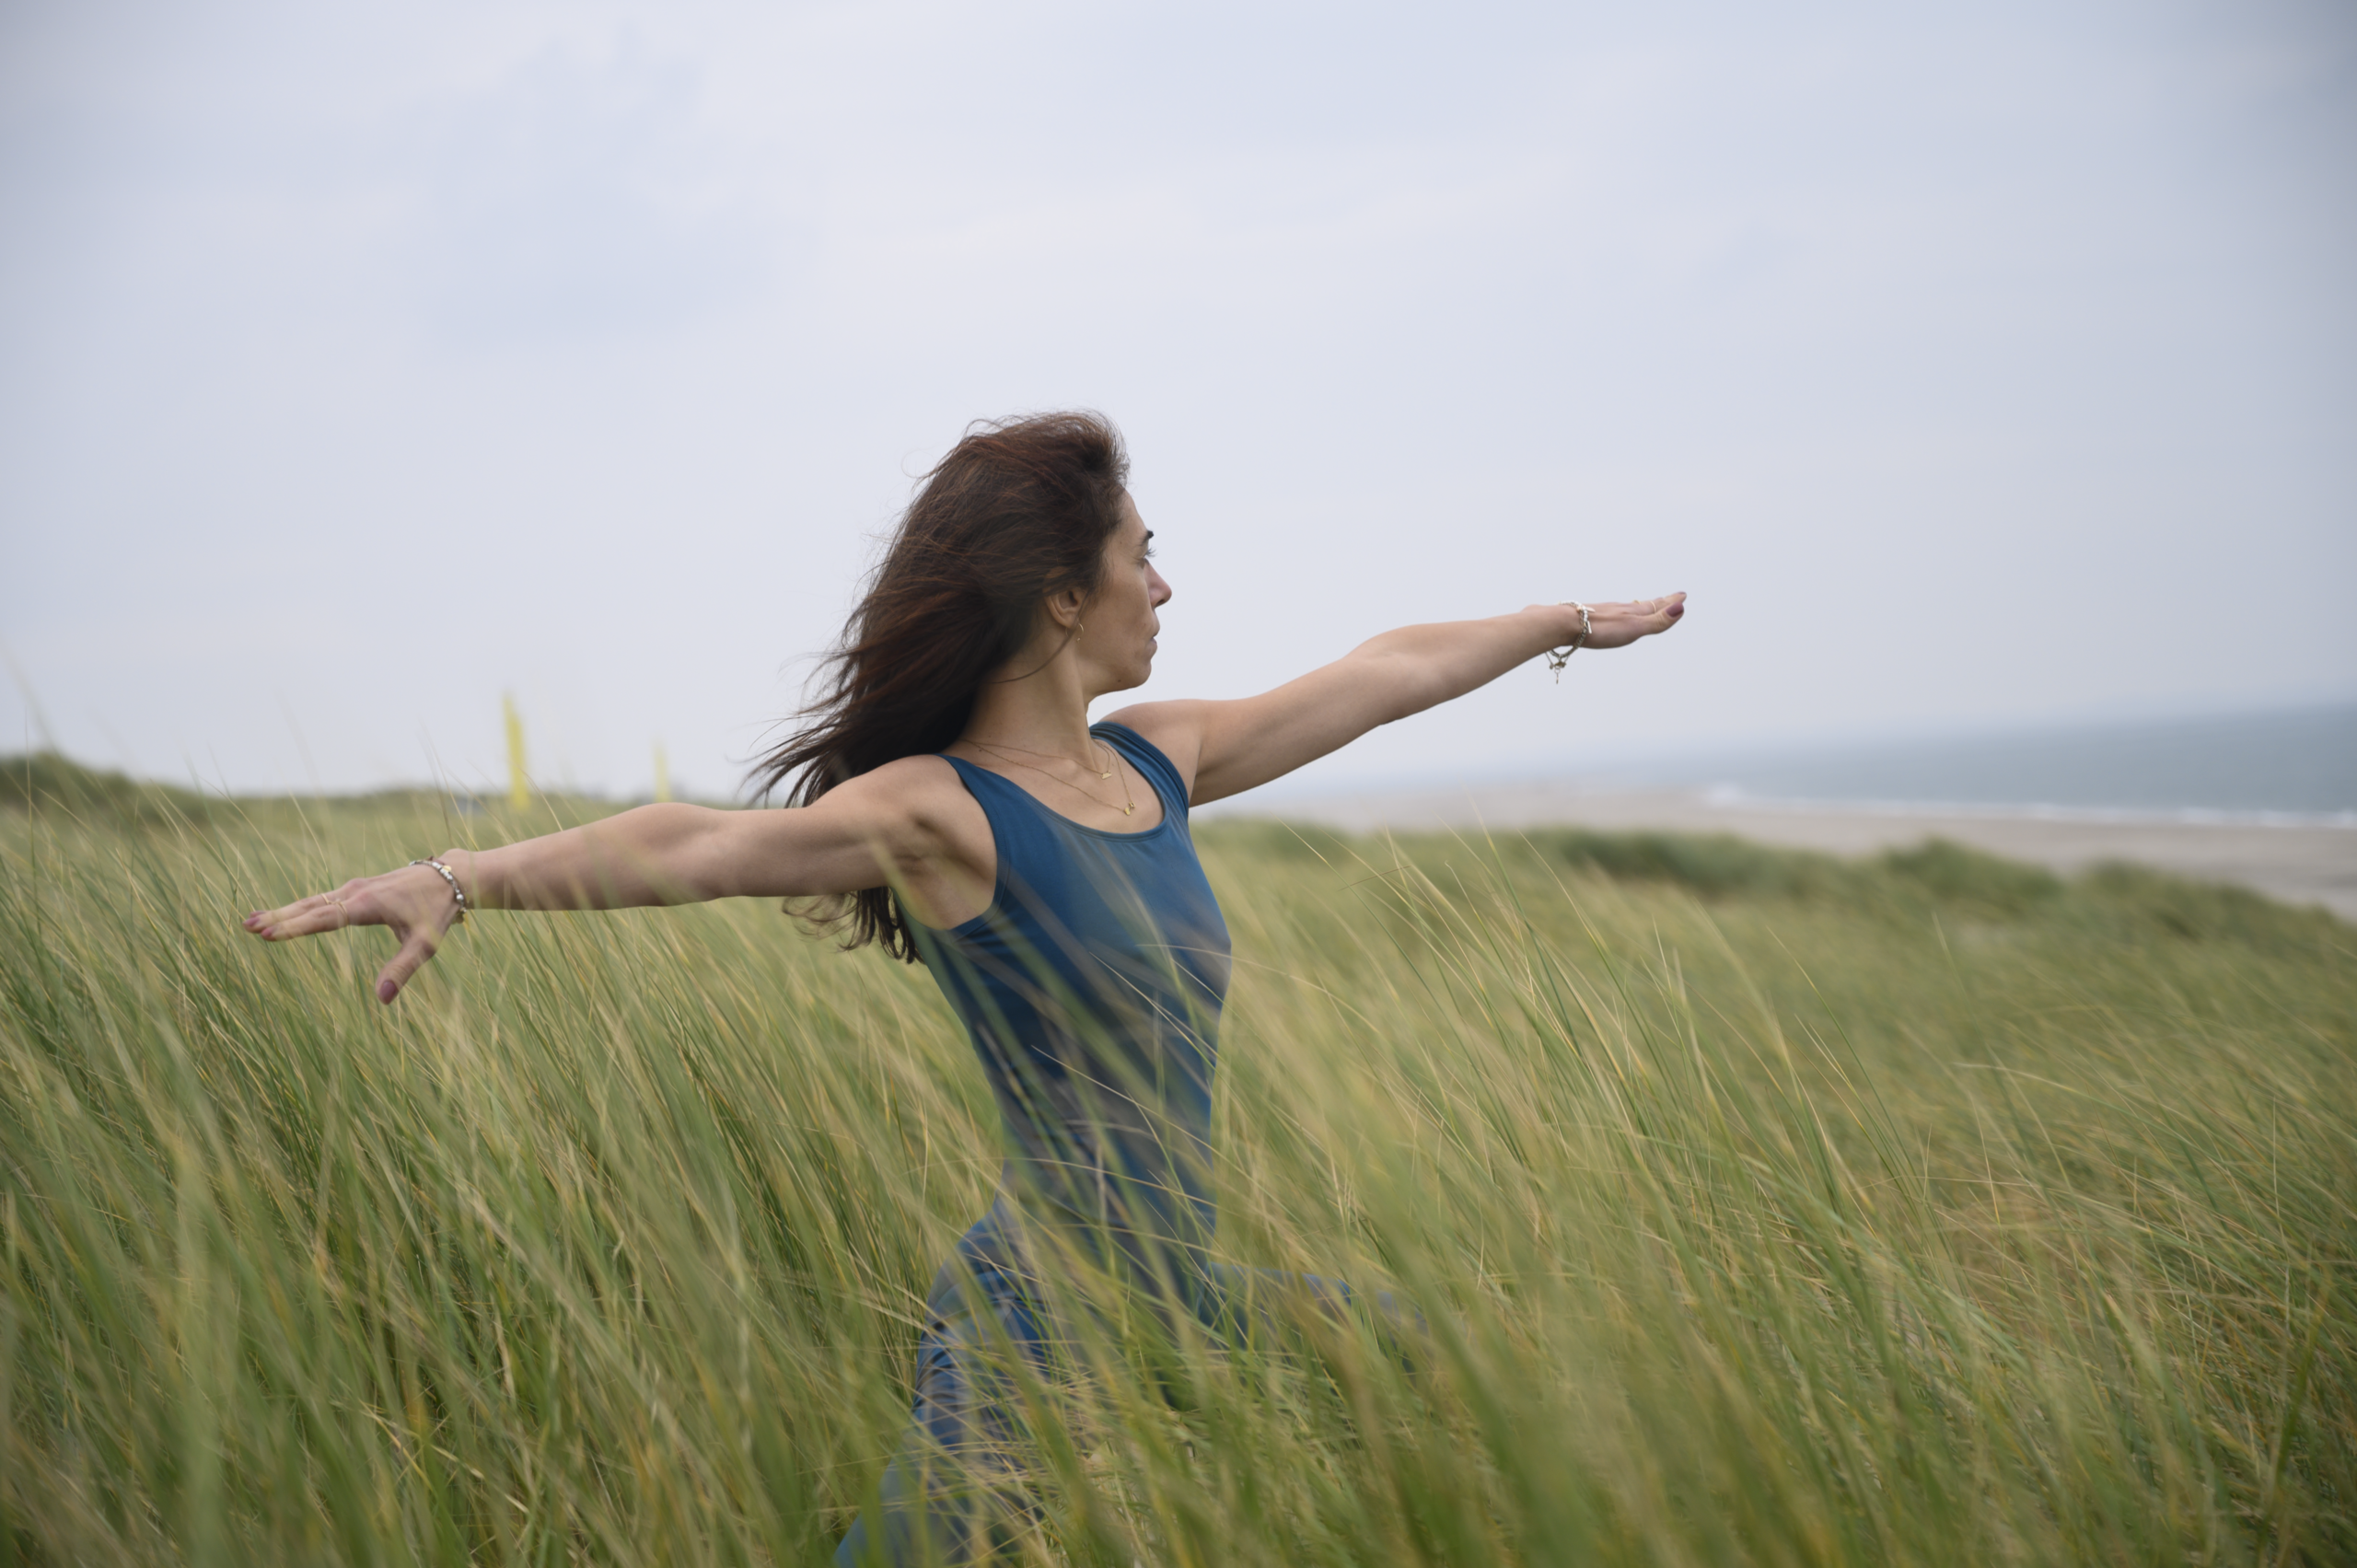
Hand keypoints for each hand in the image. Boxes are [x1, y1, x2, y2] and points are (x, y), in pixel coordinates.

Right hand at [242, 858, 468, 1003]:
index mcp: (367, 904)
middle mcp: (356, 892)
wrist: (449, 877)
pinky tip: (282, 914)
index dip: (296, 927)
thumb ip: (403, 969)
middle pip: (310, 906)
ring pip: (312, 901)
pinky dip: (298, 907)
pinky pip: (321, 899)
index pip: (324, 918)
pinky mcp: (356, 888)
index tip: (269, 933)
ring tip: (251, 921)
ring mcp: (354, 888)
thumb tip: (382, 999)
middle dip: (278, 917)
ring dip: (283, 911)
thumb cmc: (436, 912)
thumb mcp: (425, 944)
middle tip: (246, 926)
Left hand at [1554, 593, 1685, 649]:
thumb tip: (1681, 608)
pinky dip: (1622, 613)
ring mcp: (1607, 612)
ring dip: (1643, 607)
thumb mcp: (1634, 628)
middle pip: (1646, 605)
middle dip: (1661, 602)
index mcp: (1634, 613)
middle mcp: (1622, 609)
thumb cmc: (1600, 629)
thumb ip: (1657, 621)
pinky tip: (1616, 616)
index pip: (1658, 606)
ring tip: (1647, 606)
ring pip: (1629, 608)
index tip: (1683, 595)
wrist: (1564, 624)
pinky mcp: (1592, 617)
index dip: (1672, 603)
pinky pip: (1614, 613)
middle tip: (1672, 597)